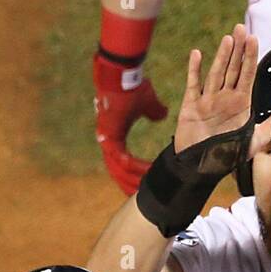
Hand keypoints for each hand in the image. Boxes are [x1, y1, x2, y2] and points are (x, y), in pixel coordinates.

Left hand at [93, 53, 169, 194]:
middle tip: (141, 197)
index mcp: (117, 133)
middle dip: (130, 184)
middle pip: (118, 170)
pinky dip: (134, 167)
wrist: (122, 74)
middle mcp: (109, 139)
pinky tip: (146, 174)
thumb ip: (155, 112)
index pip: (124, 160)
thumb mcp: (148, 103)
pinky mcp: (110, 136)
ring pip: (118, 169)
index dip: (134, 172)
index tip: (145, 181)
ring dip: (133, 179)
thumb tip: (163, 114)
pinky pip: (122, 159)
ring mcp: (107, 139)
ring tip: (146, 190)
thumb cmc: (133, 85)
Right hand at [175, 24, 270, 159]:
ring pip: (215, 73)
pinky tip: (197, 54)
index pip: (247, 75)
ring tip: (228, 39)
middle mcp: (224, 98)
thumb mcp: (256, 139)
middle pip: (232, 69)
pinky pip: (193, 84)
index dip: (251, 57)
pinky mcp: (191, 105)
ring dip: (221, 57)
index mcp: (240, 104)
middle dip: (237, 50)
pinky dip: (194, 70)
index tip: (254, 38)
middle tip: (241, 28)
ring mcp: (208, 100)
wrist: (201, 168)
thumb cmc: (227, 155)